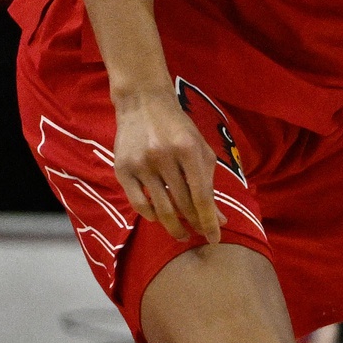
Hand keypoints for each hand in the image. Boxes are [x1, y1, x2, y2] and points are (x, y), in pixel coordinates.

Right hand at [111, 88, 220, 244]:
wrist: (144, 104)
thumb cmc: (179, 129)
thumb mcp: (201, 149)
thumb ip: (210, 183)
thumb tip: (220, 218)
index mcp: (189, 150)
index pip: (202, 195)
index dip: (209, 220)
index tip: (215, 238)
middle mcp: (164, 156)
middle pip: (182, 204)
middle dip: (194, 224)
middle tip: (200, 235)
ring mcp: (141, 163)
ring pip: (161, 207)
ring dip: (173, 226)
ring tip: (182, 234)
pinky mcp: (122, 168)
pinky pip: (138, 202)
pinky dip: (151, 215)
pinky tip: (159, 218)